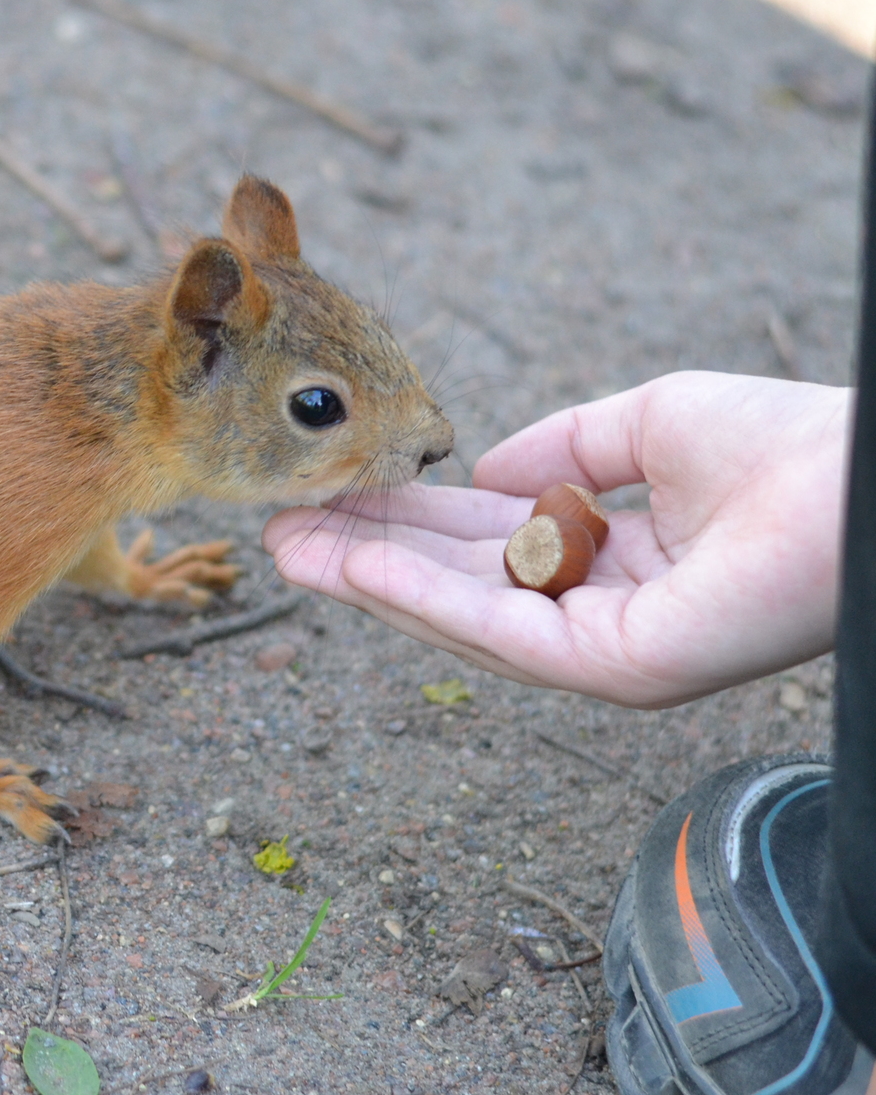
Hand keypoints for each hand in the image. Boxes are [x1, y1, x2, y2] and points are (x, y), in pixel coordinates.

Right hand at [261, 372, 848, 707]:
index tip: (330, 497)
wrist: (862, 480)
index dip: (405, 521)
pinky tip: (357, 561)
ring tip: (289, 545)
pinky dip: (419, 596)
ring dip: (368, 580)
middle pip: (457, 590)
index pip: (486, 549)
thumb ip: (564, 450)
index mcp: (617, 570)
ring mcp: (608, 656)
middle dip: (364, 557)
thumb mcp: (647, 425)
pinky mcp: (618, 670)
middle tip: (278, 530)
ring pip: (461, 619)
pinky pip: (499, 633)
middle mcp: (604, 623)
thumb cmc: (788, 448)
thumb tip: (483, 474)